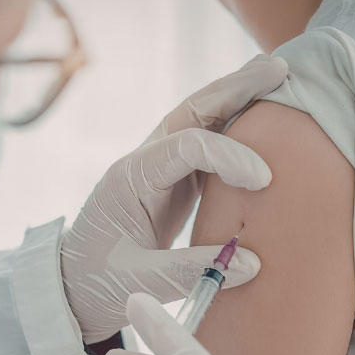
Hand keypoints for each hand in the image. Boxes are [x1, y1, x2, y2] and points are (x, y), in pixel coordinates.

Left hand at [61, 55, 286, 343]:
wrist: (73, 285)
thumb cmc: (99, 284)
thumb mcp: (139, 282)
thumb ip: (190, 271)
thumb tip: (252, 263)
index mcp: (130, 180)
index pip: (186, 148)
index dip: (230, 156)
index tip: (264, 180)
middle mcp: (143, 162)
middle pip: (191, 112)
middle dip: (235, 88)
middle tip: (281, 69)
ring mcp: (158, 167)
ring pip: (200, 119)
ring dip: (238, 97)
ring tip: (279, 74)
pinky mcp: (172, 180)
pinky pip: (207, 143)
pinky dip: (237, 125)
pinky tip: (266, 115)